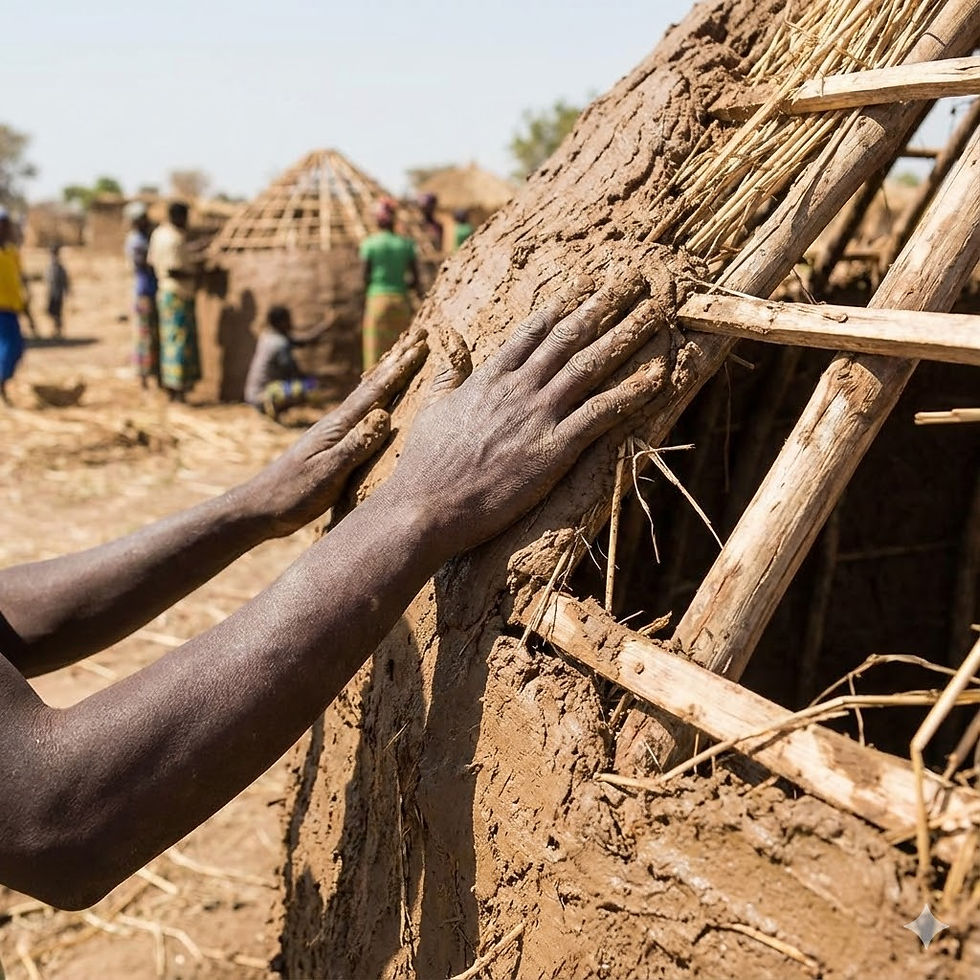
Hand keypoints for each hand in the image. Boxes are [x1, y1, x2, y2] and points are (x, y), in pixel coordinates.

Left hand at [242, 329, 427, 536]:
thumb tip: (384, 414)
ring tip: (404, 358)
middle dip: (398, 361)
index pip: (377, 391)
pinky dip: (376, 399)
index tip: (422, 344)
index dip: (401, 368)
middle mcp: (337, 423)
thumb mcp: (327, 473)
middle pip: (374, 385)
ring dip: (389, 376)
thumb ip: (355, 445)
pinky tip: (379, 402)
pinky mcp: (332, 446)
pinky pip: (362, 414)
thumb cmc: (293, 494)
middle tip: (421, 335)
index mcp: (339, 426)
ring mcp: (333, 433)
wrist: (260, 508)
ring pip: (368, 397)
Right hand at [386, 276, 667, 554]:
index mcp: (489, 378)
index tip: (586, 284)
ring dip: (625, 335)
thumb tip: (453, 356)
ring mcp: (538, 416)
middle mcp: (518, 388)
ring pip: (590, 365)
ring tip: (654, 312)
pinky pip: (601, 413)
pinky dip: (631, 392)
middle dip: (603, 306)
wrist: (427, 505)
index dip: (562, 306)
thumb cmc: (424, 465)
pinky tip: (657, 376)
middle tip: (632, 281)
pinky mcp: (554, 449)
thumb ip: (449, 379)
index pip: (532, 332)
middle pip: (568, 337)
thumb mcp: (431, 411)